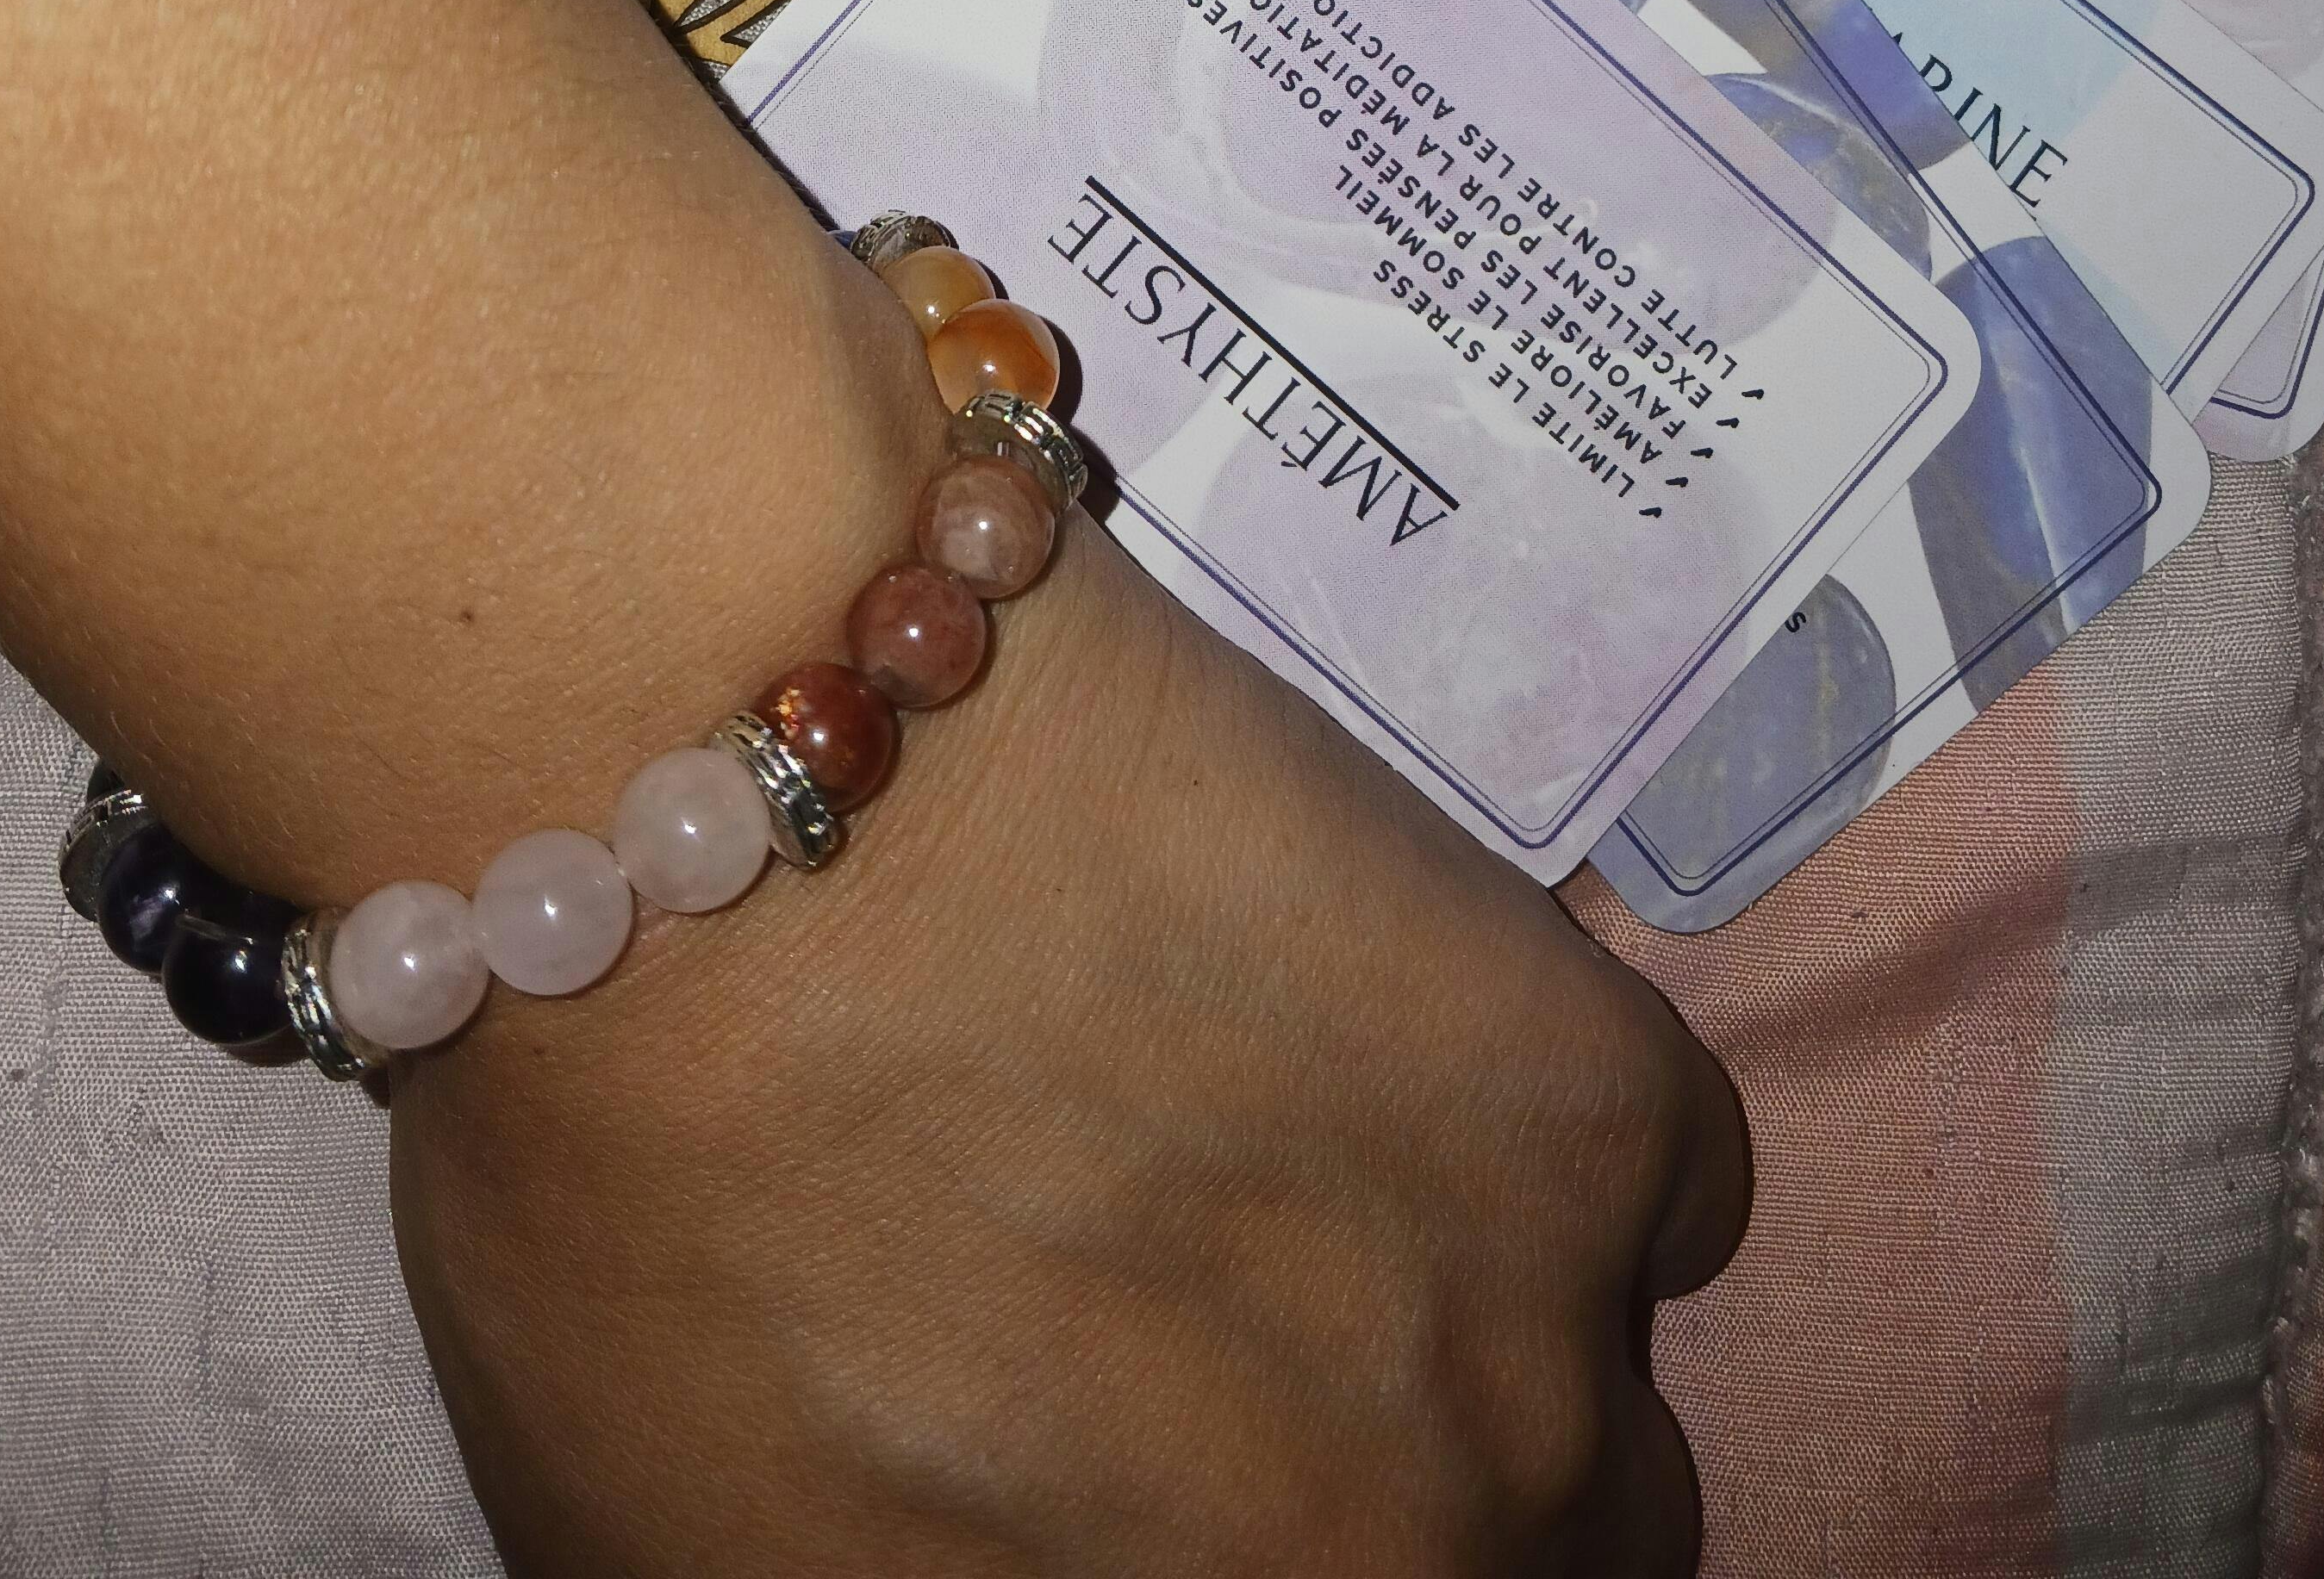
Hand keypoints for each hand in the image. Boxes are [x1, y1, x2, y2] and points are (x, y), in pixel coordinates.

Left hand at [392, 450, 1747, 1578]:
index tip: (1201, 1478)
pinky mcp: (1600, 1122)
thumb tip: (1031, 1551)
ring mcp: (1530, 1374)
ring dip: (1484, 1341)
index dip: (1253, 1548)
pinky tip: (1410, 1048)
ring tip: (1309, 1169)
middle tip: (1254, 1358)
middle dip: (1395, 1510)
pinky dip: (1572, 1158)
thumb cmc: (649, 1208)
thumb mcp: (710, 1548)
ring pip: (1598, 1433)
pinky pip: (1674, 1201)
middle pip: (1510, 1575)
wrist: (745, 819)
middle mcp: (1408, 1573)